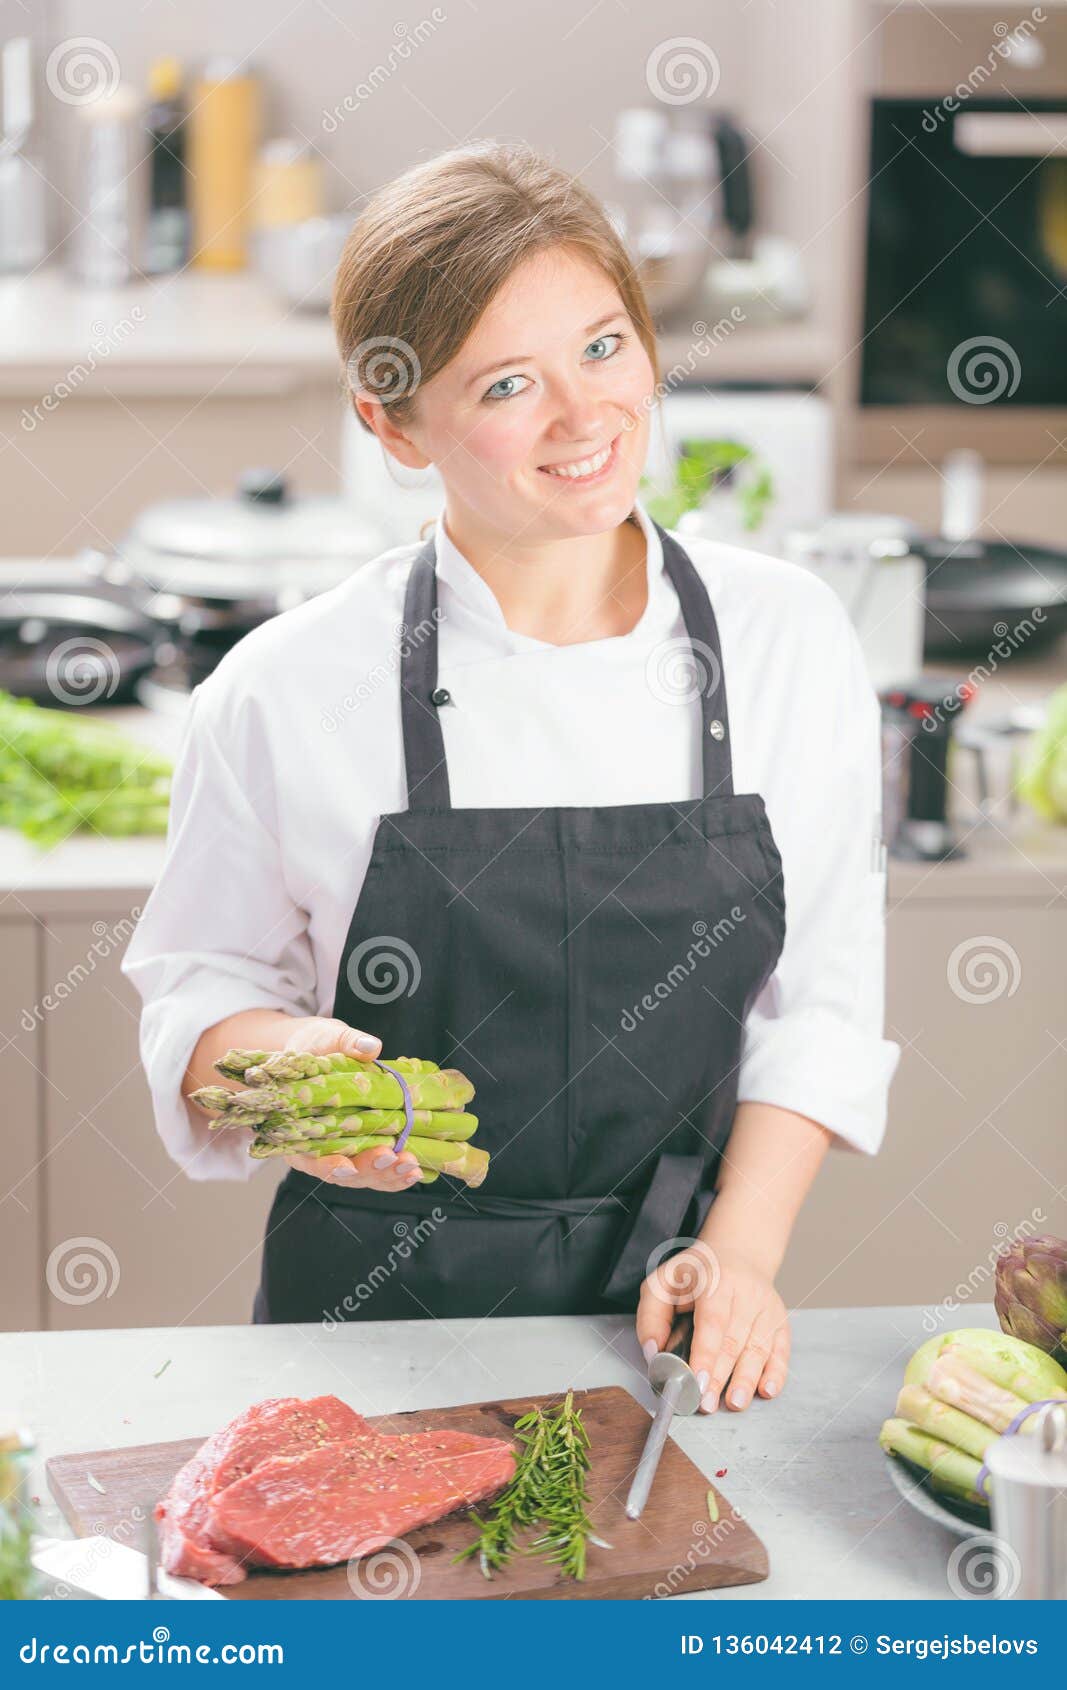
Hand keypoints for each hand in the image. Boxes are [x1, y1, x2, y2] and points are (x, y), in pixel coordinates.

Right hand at [275, 1016, 421, 1194]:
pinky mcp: (366, 1149)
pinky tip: (416, 1170)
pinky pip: (381, 1169)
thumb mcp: (326, 1038)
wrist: (326, 1052)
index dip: (327, 1165)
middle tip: (391, 1157)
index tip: (346, 1166)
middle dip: (368, 1168)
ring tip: (411, 1167)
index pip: (309, 1158)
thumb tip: (370, 1046)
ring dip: (389, 1175)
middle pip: (343, 1172)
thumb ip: (346, 1043)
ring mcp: (346, 1153)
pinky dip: (397, 1173)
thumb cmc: (318, 1047)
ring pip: (365, 1175)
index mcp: (298, 1129)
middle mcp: (321, 1149)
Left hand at [635, 1240, 789, 1412]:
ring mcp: (767, 1308)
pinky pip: (781, 1351)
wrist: (738, 1254)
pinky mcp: (780, 1322)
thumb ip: (651, 1315)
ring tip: (734, 1403)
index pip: (713, 1321)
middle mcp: (747, 1294)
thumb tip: (654, 1352)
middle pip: (734, 1340)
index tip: (698, 1381)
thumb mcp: (664, 1282)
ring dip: (747, 1380)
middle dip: (720, 1376)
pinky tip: (766, 1390)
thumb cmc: (697, 1274)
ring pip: (758, 1348)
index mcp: (716, 1281)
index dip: (706, 1354)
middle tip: (706, 1404)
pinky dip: (776, 1373)